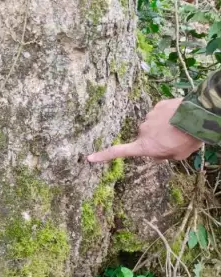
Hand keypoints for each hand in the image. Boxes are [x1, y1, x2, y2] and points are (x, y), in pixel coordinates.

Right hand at [87, 98, 202, 162]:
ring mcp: (149, 117)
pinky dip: (167, 115)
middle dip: (156, 139)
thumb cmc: (187, 140)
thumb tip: (157, 154)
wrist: (198, 117)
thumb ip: (163, 155)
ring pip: (153, 124)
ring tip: (178, 127)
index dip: (103, 156)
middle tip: (173, 140)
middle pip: (145, 137)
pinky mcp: (158, 106)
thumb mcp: (177, 155)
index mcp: (145, 146)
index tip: (90, 158)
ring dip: (162, 126)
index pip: (119, 152)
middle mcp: (142, 131)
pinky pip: (160, 112)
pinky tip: (178, 116)